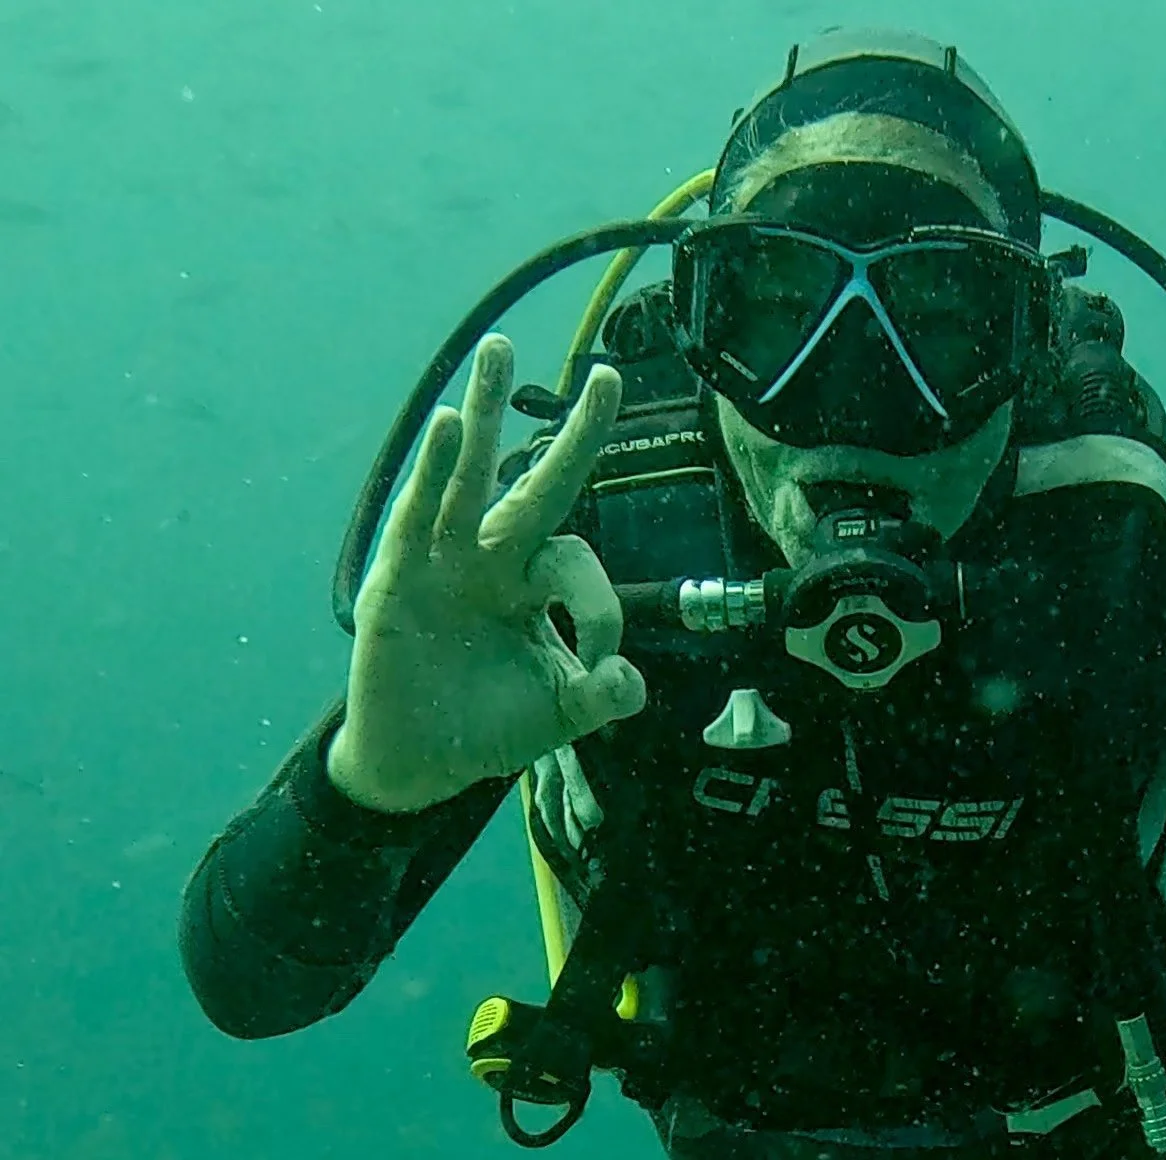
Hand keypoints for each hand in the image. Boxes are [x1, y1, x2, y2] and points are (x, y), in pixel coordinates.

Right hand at [329, 334, 647, 812]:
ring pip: (472, 478)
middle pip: (541, 484)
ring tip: (501, 350)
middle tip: (608, 373)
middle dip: (576, 432)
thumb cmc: (491, 728)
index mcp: (537, 585)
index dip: (602, 610)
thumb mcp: (559, 714)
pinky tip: (450, 423)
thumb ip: (601, 697)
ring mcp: (445, 562)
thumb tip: (628, 680)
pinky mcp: (398, 578)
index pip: (582, 565)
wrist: (420, 764)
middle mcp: (496, 560)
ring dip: (488, 411)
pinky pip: (419, 515)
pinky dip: (433, 470)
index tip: (603, 663)